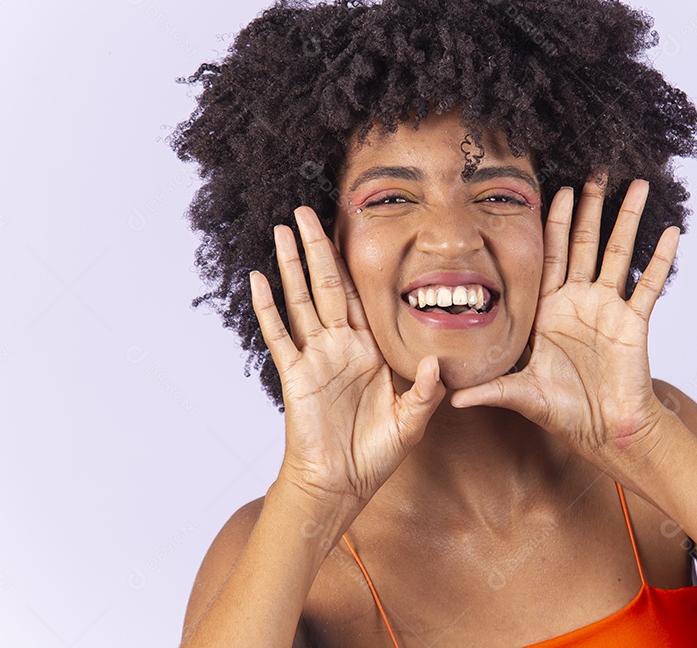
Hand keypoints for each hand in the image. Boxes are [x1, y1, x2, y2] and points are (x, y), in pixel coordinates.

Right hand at [250, 207, 446, 506]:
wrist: (341, 485)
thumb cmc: (374, 454)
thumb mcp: (411, 421)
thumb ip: (426, 391)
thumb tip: (438, 361)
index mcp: (370, 351)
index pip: (362, 296)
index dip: (355, 262)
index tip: (350, 228)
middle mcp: (340, 347)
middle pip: (327, 286)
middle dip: (317, 248)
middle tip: (306, 211)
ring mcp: (315, 358)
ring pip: (302, 301)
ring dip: (291, 266)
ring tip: (281, 229)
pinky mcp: (295, 376)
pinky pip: (280, 336)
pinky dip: (269, 307)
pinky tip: (259, 279)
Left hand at [451, 178, 678, 474]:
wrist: (604, 432)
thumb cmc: (564, 412)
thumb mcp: (521, 395)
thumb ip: (489, 391)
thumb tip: (448, 399)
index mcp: (550, 310)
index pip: (549, 256)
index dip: (553, 224)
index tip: (556, 191)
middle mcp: (579, 301)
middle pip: (584, 243)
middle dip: (588, 207)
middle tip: (594, 170)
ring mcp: (608, 308)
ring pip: (619, 252)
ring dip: (628, 218)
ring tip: (638, 183)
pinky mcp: (633, 322)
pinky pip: (648, 285)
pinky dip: (660, 259)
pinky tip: (670, 232)